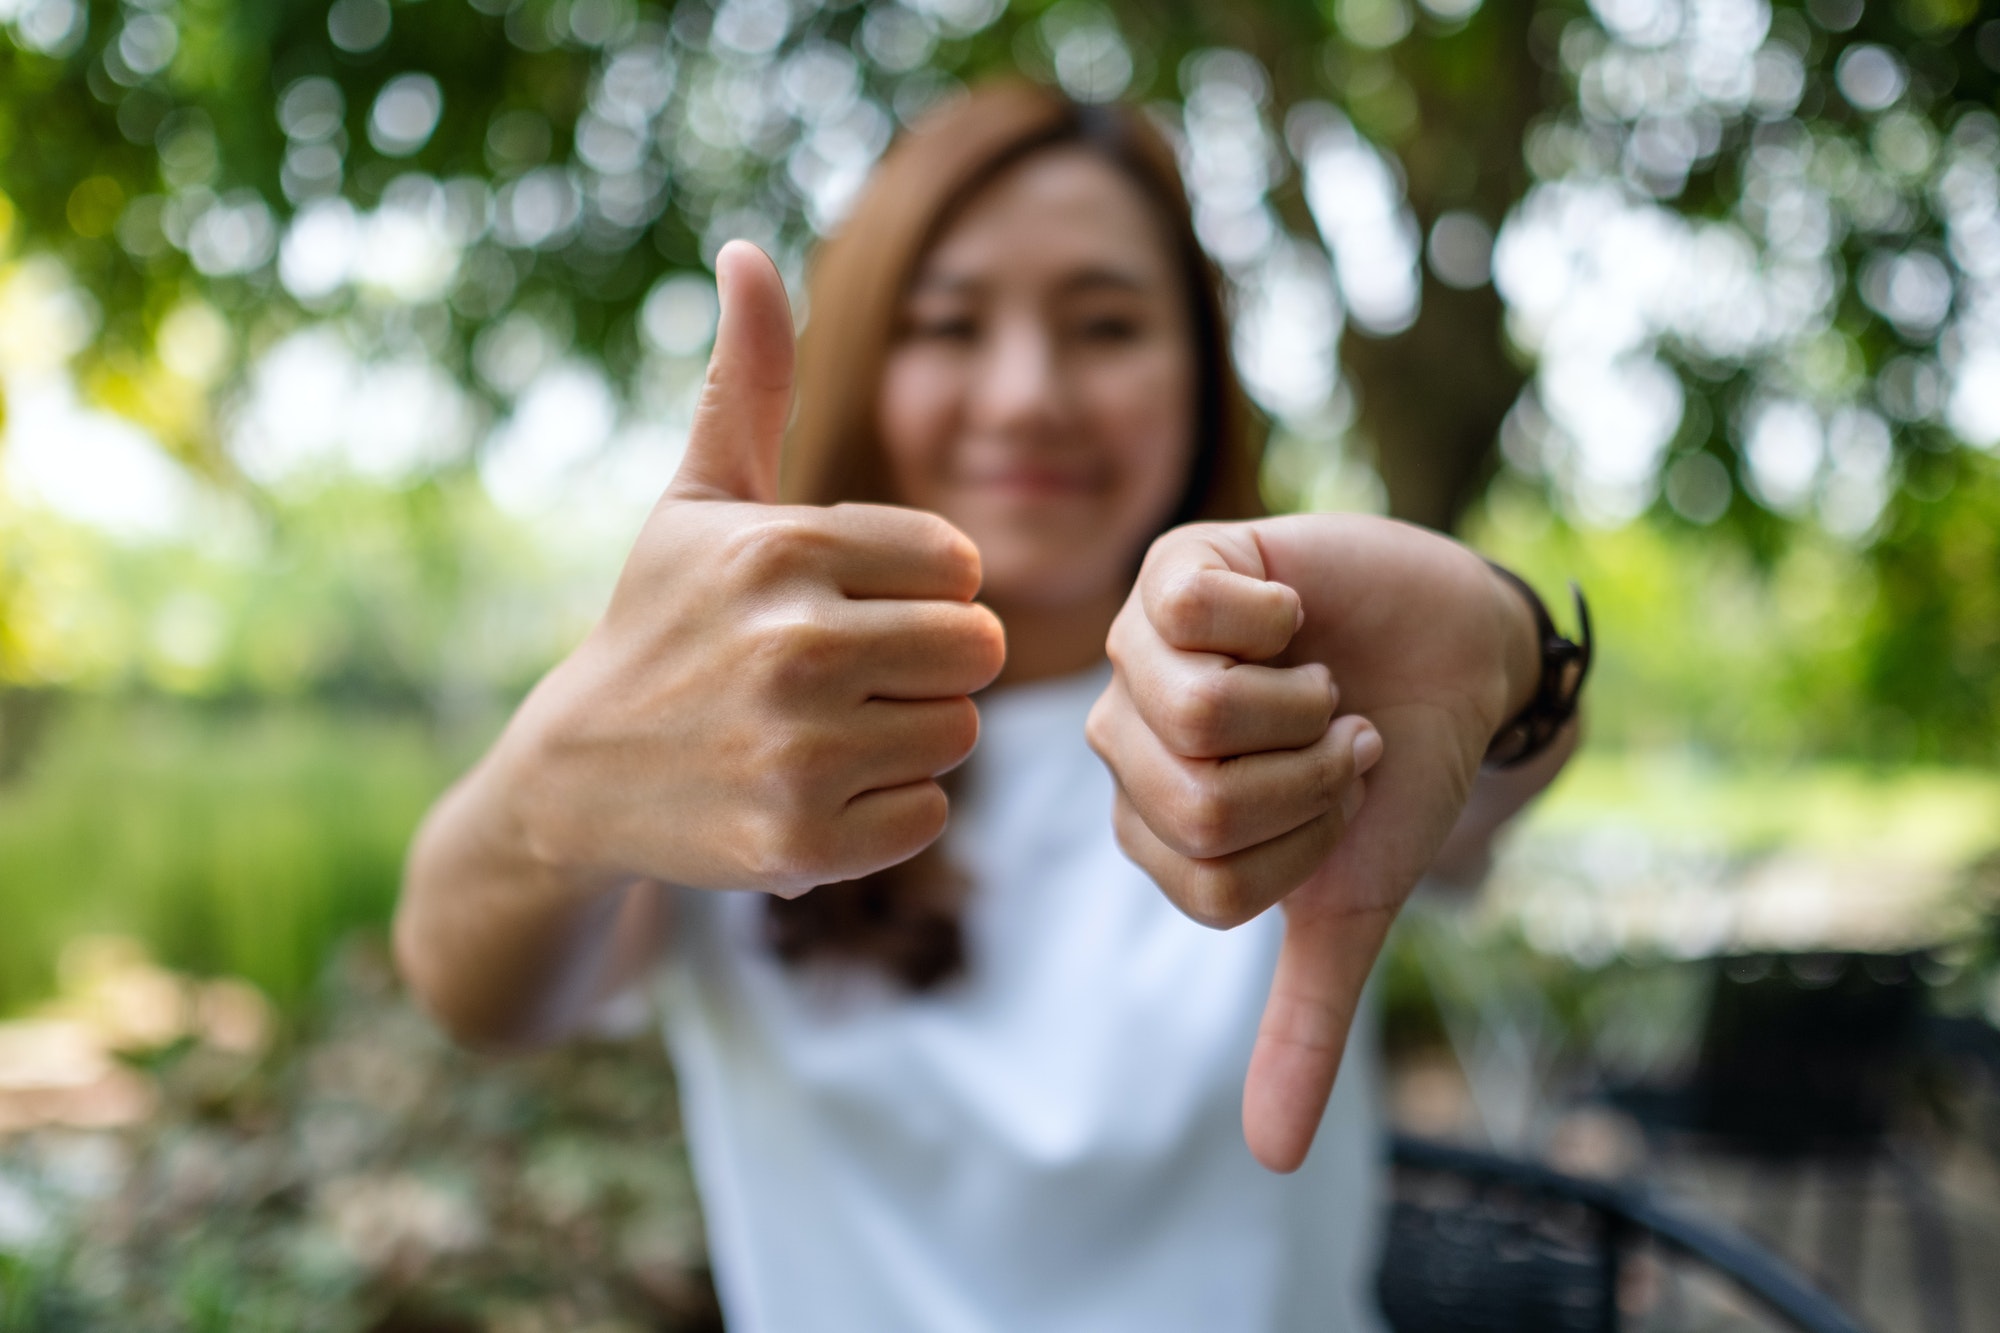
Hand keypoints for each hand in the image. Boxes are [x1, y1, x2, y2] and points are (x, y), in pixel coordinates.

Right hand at [495, 241, 1006, 896]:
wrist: (575, 775)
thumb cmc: (660, 618)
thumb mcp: (697, 496)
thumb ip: (747, 381)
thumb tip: (746, 249)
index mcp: (784, 547)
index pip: (960, 563)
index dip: (917, 587)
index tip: (847, 602)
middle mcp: (795, 645)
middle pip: (979, 648)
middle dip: (926, 659)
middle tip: (846, 671)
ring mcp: (798, 751)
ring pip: (958, 731)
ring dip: (907, 733)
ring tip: (822, 727)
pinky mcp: (803, 843)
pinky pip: (928, 813)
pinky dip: (885, 810)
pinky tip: (812, 788)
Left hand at [1087, 514, 1539, 1171]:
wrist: (1452, 651)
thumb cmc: (1392, 771)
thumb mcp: (1350, 901)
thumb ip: (1303, 1021)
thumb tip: (1273, 1159)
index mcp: (1150, 825)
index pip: (1210, 883)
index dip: (1305, 849)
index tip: (1334, 805)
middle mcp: (1125, 739)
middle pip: (1200, 805)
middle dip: (1309, 782)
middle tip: (1333, 739)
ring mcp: (1141, 649)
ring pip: (1196, 718)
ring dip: (1303, 707)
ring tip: (1318, 681)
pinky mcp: (1176, 566)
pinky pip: (1193, 613)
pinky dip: (1278, 624)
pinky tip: (1292, 617)